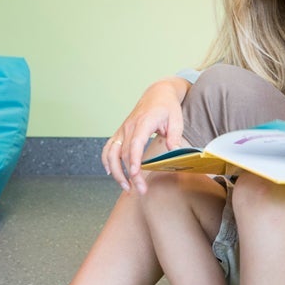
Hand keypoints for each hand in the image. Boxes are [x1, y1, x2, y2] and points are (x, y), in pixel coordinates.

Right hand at [100, 77, 189, 191]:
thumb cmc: (168, 107)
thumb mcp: (177, 119)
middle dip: (130, 175)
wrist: (157, 94)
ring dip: (116, 172)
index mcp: (144, 122)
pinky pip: (109, 148)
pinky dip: (107, 161)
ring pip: (112, 153)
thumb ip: (175, 136)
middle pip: (124, 154)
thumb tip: (173, 151)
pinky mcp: (120, 132)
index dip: (134, 160)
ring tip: (126, 187)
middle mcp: (129, 126)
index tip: (135, 174)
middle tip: (140, 190)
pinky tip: (110, 173)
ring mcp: (122, 129)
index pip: (135, 143)